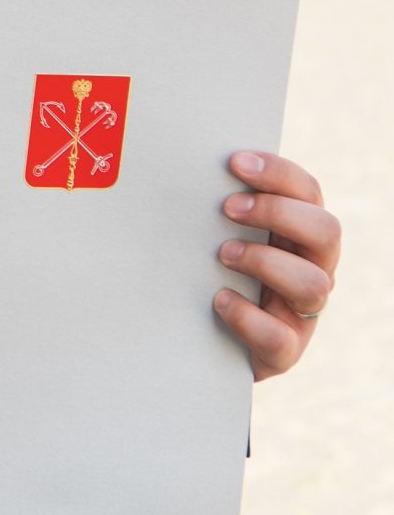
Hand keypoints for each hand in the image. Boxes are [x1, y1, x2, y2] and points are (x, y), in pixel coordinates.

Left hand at [214, 151, 339, 380]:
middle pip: (326, 231)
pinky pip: (279, 337)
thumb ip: (221, 204)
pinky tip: (220, 299)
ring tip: (223, 255)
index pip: (308, 192)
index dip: (278, 173)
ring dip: (264, 262)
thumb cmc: (208, 267)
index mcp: (299, 231)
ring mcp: (302, 312)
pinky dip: (247, 317)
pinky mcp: (285, 352)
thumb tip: (188, 165)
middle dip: (276, 212)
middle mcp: (312, 268)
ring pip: (313, 284)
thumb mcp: (218, 230)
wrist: (201, 336)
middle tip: (228, 208)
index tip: (236, 162)